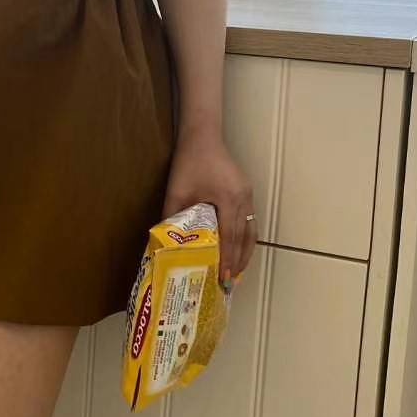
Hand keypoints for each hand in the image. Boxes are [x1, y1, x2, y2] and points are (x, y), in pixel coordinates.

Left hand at [162, 130, 255, 288]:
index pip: (230, 236)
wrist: (202, 136)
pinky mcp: (245, 191)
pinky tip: (237, 246)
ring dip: (245, 251)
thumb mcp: (176, 191)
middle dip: (238, 260)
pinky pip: (249, 220)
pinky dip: (244, 237)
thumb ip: (172, 216)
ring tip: (236, 270)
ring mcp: (248, 194)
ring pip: (251, 230)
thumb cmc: (189, 162)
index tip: (224, 277)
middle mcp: (243, 199)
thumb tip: (165, 242)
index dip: (227, 259)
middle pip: (245, 237)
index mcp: (229, 199)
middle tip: (230, 281)